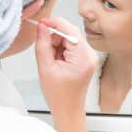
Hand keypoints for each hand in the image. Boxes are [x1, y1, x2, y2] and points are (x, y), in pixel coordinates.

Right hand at [35, 17, 96, 131]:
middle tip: (47, 55)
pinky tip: (58, 62)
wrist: (68, 109)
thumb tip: (41, 27)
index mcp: (83, 57)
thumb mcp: (45, 69)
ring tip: (53, 63)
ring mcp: (89, 56)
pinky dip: (61, 50)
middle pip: (70, 33)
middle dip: (54, 39)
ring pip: (69, 39)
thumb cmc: (59, 94)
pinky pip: (72, 45)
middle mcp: (90, 54)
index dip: (55, 23)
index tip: (42, 22)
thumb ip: (43, 45)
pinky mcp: (86, 58)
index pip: (70, 30)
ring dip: (57, 46)